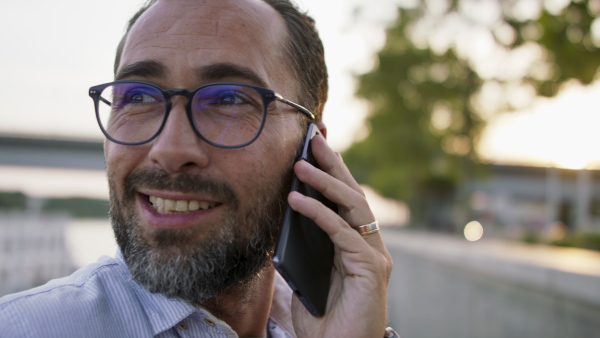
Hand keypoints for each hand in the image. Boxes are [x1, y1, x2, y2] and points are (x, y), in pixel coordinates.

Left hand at [287, 133, 392, 337]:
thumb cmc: (324, 320)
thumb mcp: (308, 276)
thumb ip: (304, 249)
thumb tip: (286, 218)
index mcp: (357, 246)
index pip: (346, 203)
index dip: (333, 175)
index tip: (316, 150)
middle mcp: (370, 247)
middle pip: (353, 196)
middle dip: (334, 165)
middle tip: (316, 140)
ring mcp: (374, 256)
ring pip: (352, 207)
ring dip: (326, 182)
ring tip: (301, 164)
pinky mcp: (371, 269)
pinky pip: (342, 232)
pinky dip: (319, 213)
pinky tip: (298, 200)